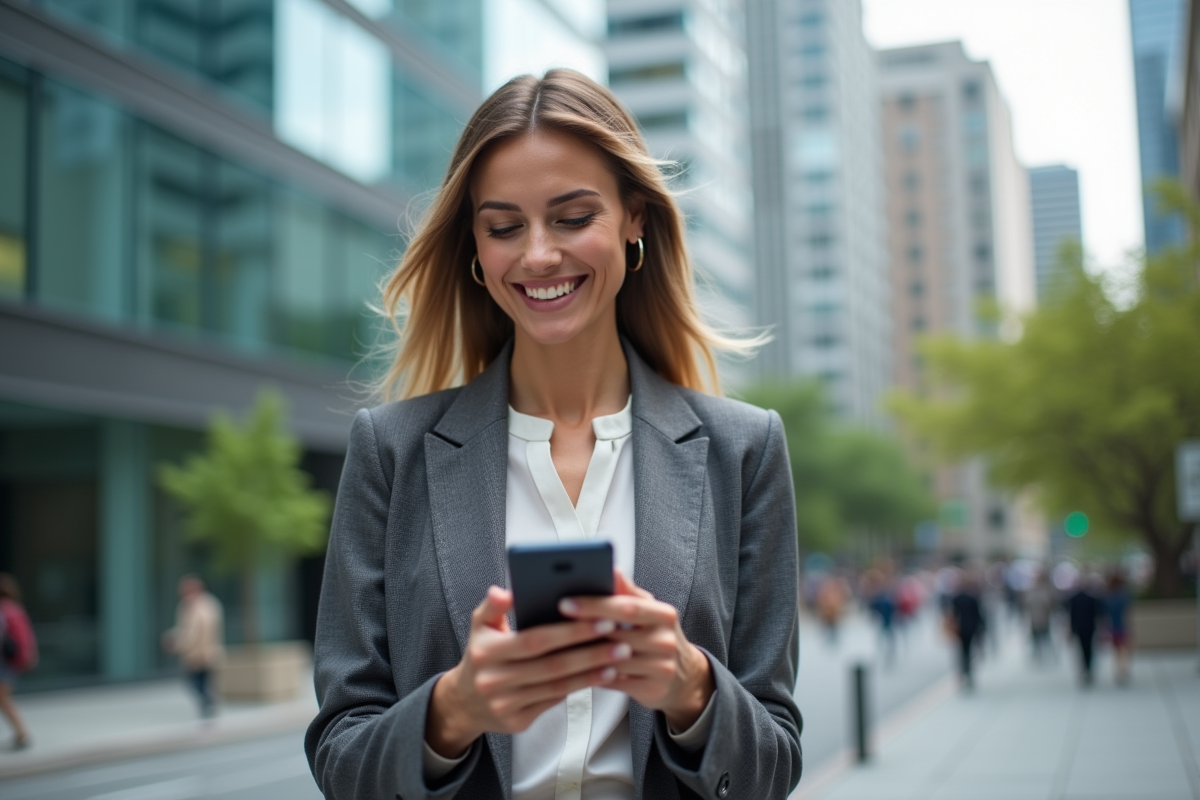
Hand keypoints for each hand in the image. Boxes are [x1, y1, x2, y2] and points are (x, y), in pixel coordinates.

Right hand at [426, 586, 629, 757]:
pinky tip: (600, 675)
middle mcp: (494, 681)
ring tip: (618, 656)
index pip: (534, 640)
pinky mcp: (517, 722)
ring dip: (591, 672)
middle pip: (551, 666)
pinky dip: (579, 688)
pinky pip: (554, 702)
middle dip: (589, 651)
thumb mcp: (479, 626)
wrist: (465, 702)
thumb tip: (506, 591)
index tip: (599, 619)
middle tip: (619, 638)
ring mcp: (505, 704)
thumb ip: (493, 606)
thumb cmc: (481, 654)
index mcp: (486, 652)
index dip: (568, 631)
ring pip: (557, 687)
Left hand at [559, 570, 713, 730]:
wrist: (684, 677)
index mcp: (664, 614)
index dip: (594, 604)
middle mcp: (666, 640)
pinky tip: (574, 667)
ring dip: (583, 653)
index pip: (627, 606)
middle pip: (617, 634)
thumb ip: (627, 591)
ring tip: (556, 645)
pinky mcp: (651, 690)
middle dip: (582, 628)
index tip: (566, 601)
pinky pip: (614, 682)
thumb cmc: (656, 637)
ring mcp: (661, 667)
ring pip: (612, 661)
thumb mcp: (649, 611)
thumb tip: (611, 568)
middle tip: (553, 623)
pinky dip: (592, 674)